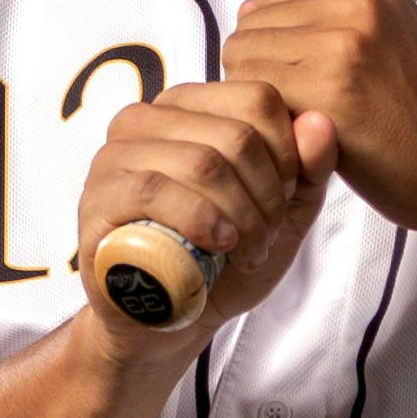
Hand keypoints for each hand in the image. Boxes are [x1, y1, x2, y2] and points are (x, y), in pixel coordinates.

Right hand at [77, 81, 338, 340]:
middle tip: (268, 235)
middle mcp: (148, 118)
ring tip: (245, 250)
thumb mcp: (283, 212)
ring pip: (202, 163)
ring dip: (241, 217)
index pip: (259, 97)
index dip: (287, 153)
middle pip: (237, 135)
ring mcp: (116, 155)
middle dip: (268, 195)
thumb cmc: (221, 257)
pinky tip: (217, 245)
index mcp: (191, 106)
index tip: (285, 199)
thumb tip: (320, 122)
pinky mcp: (97, 197)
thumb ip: (308, 168)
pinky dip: (199, 220)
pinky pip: (153, 190)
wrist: (166, 320)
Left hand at [221, 0, 416, 237]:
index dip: (274, 43)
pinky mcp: (331, 88)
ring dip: (261, 94)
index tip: (303, 75)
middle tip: (300, 103)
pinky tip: (302, 134)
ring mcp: (345, 43)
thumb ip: (320, 16)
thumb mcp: (386, 37)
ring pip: (244, 58)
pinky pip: (257, 92)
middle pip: (252, 26)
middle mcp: (356, 1)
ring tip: (301, 118)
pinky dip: (267, 119)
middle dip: (261, 67)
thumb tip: (246, 8)